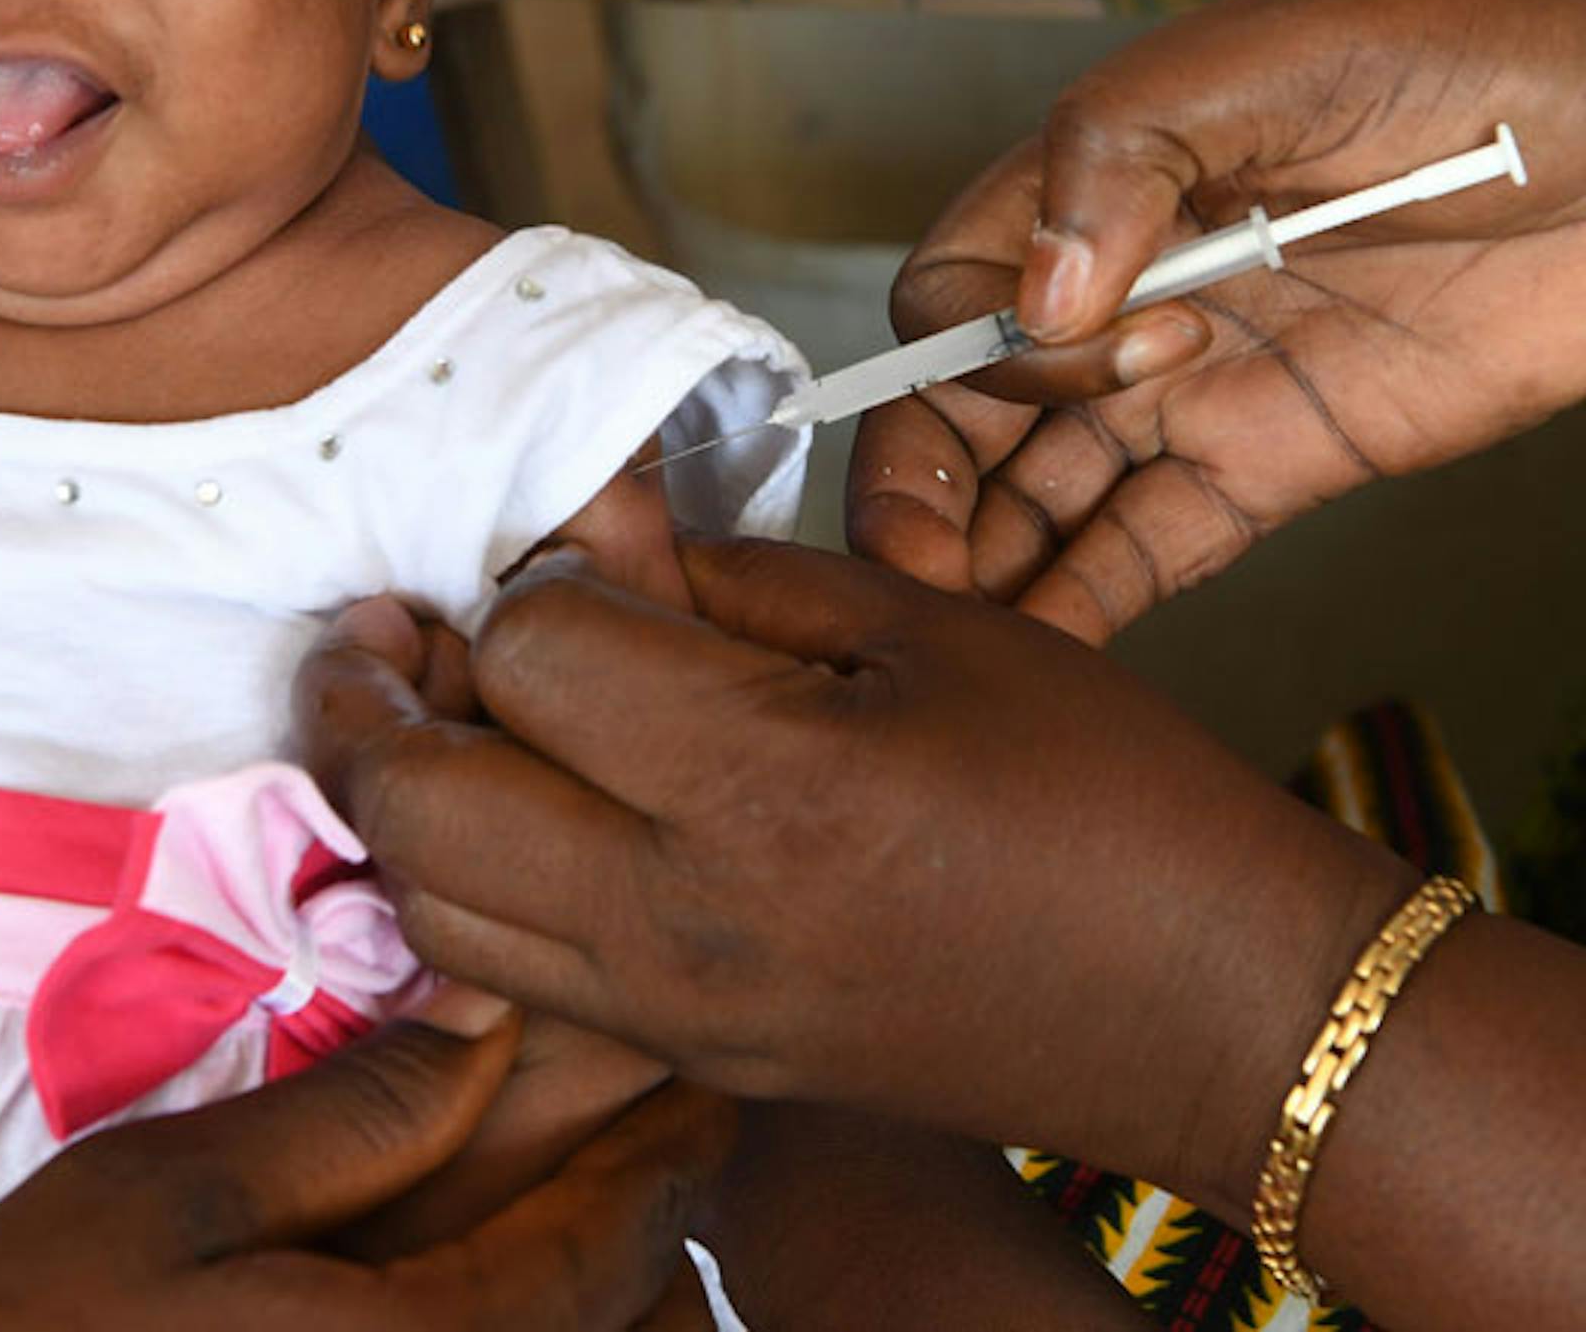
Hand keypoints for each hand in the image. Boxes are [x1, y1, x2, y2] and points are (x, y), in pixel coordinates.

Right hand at [0, 1011, 733, 1328]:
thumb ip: (356, 1114)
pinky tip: (492, 1291)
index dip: (680, 1143)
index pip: (628, 1240)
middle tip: (654, 1128)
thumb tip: (495, 1010)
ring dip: (616, 1299)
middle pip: (646, 1325)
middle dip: (657, 1229)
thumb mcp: (170, 1199)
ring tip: (588, 1212)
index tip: (701, 1070)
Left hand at [299, 542, 1414, 1214]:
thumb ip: (734, 576)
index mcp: (762, 782)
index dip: (537, 577)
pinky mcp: (687, 1060)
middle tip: (401, 627)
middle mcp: (685, 917)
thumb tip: (595, 526)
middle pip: (416, 799)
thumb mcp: (929, 627)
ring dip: (408, 797)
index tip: (581, 557)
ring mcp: (675, 1010)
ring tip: (449, 717)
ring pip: (429, 902)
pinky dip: (471, 888)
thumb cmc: (1101, 791)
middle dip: (381, 693)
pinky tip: (524, 820)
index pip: (528, 650)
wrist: (1204, 1003)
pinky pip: (505, 977)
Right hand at [848, 0, 1585, 641]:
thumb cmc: (1493, 48)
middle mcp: (1132, 287)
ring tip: (962, 645)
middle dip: (923, 492)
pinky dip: (1089, 602)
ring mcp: (1204, 384)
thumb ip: (1140, 143)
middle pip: (969, 408)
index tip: (1102, 347)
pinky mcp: (1282, 462)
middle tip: (920, 574)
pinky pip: (1154, 545)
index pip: (959, 287)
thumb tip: (1041, 299)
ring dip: (988, 564)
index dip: (981, 343)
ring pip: (1044, 490)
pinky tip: (1041, 662)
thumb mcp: (1299, 47)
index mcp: (1109, 177)